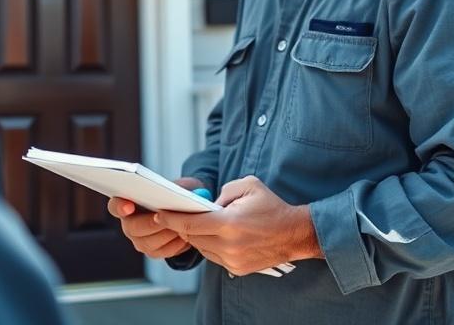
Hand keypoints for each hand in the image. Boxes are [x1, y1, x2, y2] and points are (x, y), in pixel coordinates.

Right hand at [107, 177, 204, 259]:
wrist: (185, 213)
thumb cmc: (176, 195)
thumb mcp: (178, 186)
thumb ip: (177, 186)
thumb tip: (180, 191)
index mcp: (126, 203)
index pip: (115, 206)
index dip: (119, 206)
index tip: (129, 205)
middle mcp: (129, 224)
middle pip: (131, 228)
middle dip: (149, 223)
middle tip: (163, 217)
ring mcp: (139, 239)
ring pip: (146, 243)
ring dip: (164, 234)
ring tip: (179, 227)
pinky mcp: (153, 251)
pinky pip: (161, 252)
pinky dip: (174, 245)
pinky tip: (185, 237)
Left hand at [153, 175, 322, 276]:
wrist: (294, 234)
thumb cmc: (271, 206)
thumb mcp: (247, 185)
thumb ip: (222, 192)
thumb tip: (206, 203)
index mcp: (229, 223)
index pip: (190, 223)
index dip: (171, 218)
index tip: (158, 213)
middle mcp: (229, 245)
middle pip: (192, 237)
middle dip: (181, 226)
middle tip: (172, 215)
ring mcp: (233, 260)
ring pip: (202, 248)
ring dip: (196, 236)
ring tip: (195, 223)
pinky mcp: (238, 268)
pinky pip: (214, 256)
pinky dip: (209, 245)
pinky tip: (212, 234)